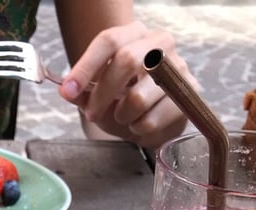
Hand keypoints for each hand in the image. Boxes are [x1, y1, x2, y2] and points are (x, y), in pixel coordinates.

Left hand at [58, 22, 194, 148]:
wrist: (156, 122)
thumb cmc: (125, 102)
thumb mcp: (98, 96)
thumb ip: (81, 92)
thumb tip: (67, 90)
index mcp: (134, 35)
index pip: (108, 41)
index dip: (85, 67)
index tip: (68, 90)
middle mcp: (159, 43)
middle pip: (126, 60)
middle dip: (102, 94)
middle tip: (91, 114)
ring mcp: (178, 67)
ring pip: (138, 97)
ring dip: (121, 116)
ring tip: (123, 117)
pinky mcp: (188, 94)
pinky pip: (151, 119)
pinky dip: (138, 128)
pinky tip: (140, 124)